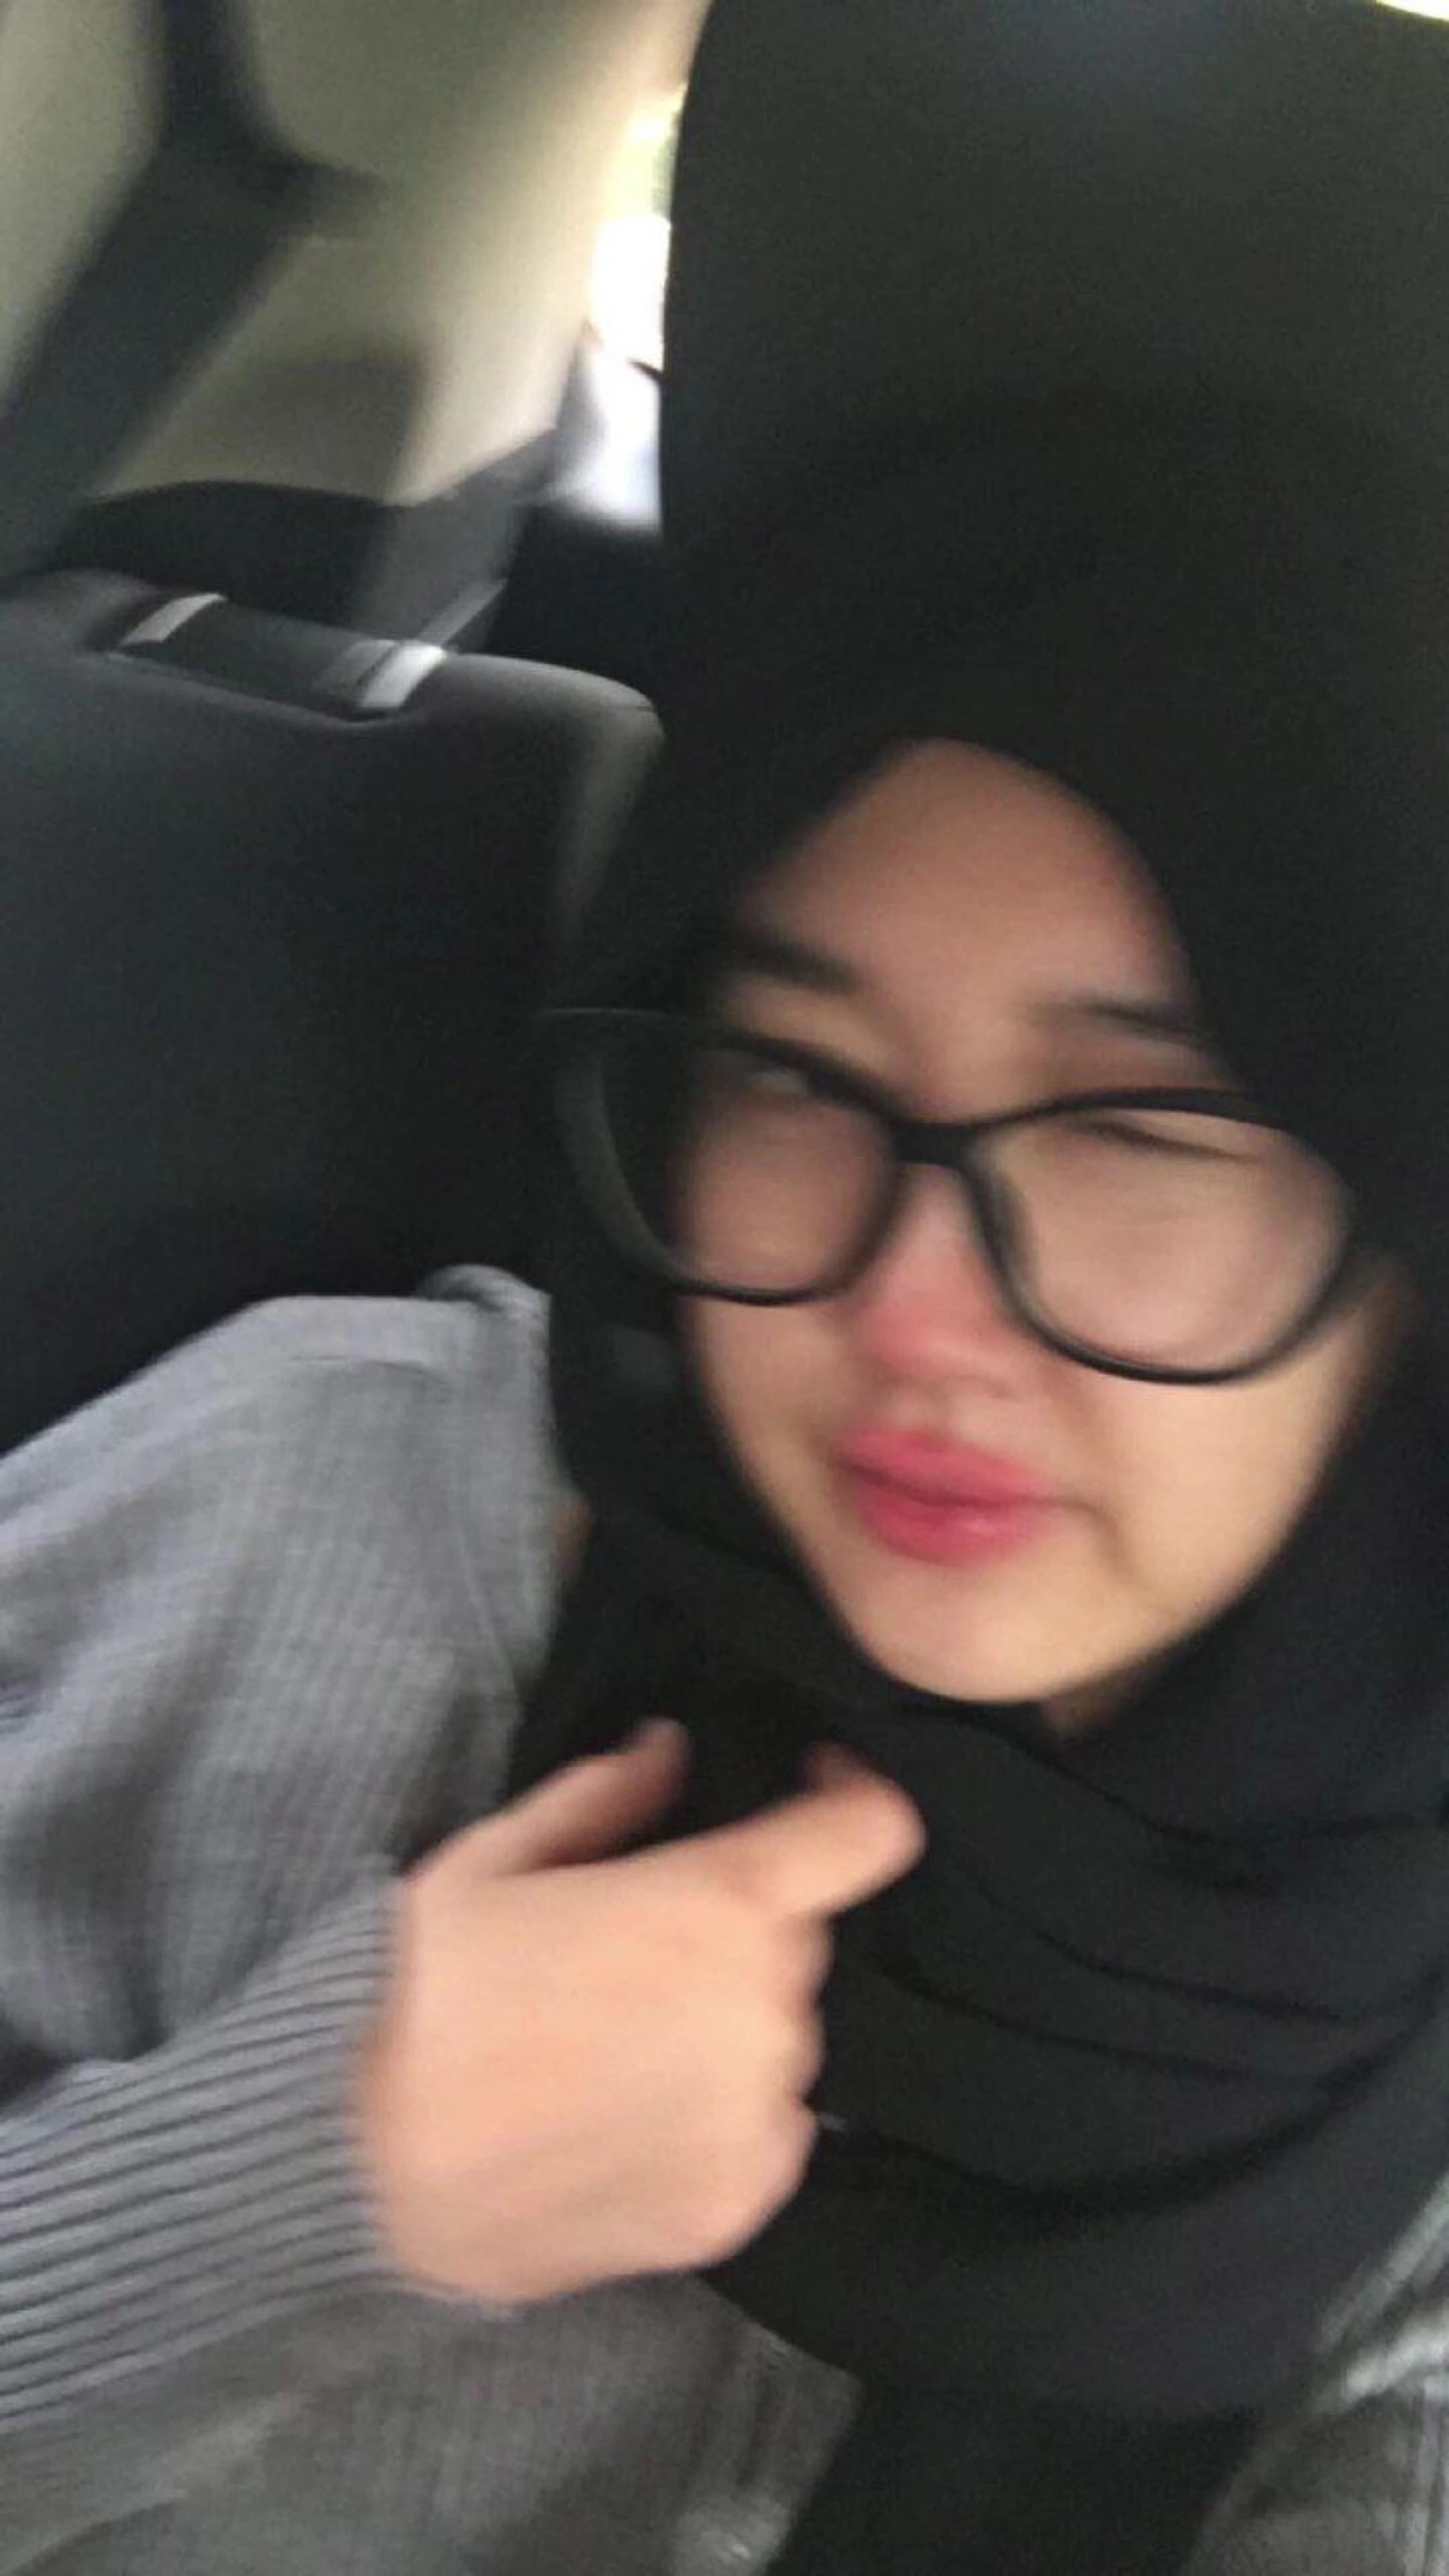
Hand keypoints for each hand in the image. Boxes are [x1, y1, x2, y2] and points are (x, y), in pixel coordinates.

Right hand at [358, 1722, 923, 2302]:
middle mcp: (764, 2012)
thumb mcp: (494, 1857)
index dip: (849, 1798)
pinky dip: (718, 2116)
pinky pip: (764, 2133)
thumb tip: (670, 1749)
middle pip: (797, 1940)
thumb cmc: (419, 1991)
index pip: (871, 1832)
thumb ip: (605, 1796)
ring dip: (726, 2025)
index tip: (806, 1790)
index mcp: (722, 1904)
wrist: (354, 2168)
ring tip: (613, 2045)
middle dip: (737, 1928)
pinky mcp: (735, 2208)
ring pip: (779, 2038)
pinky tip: (622, 2117)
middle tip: (635, 1946)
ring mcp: (757, 2120)